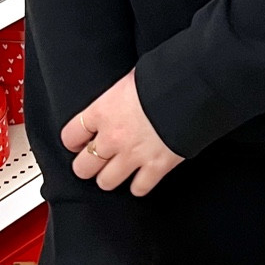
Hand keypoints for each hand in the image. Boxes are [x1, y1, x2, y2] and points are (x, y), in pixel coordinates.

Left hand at [62, 70, 182, 197]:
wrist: (193, 88)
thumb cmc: (165, 76)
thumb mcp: (131, 78)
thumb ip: (119, 95)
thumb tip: (121, 96)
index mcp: (103, 111)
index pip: (70, 136)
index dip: (74, 142)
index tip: (79, 143)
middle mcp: (112, 137)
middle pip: (83, 167)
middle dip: (88, 165)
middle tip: (96, 161)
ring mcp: (133, 155)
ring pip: (106, 182)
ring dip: (110, 177)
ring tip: (118, 170)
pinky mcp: (156, 167)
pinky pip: (138, 188)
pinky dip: (139, 185)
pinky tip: (142, 177)